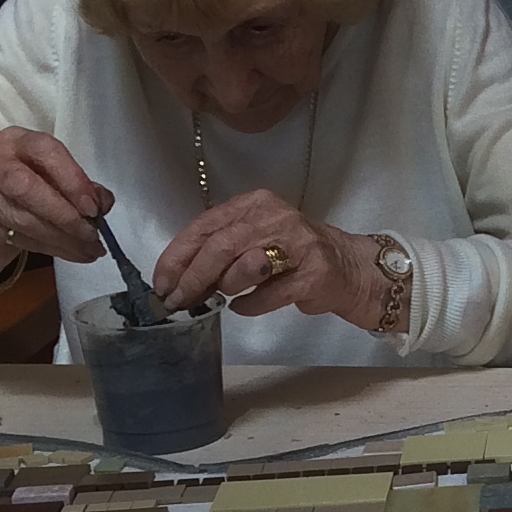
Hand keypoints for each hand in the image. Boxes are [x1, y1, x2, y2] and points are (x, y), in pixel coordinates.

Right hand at [0, 128, 110, 271]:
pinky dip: (52, 248)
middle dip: (64, 214)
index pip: (44, 151)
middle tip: (91, 232)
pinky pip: (19, 239)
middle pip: (26, 187)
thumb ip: (79, 185)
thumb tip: (103, 202)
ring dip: (63, 239)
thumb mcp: (51, 176)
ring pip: (24, 220)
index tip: (93, 207)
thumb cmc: (21, 188)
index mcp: (17, 141)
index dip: (71, 179)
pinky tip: (73, 253)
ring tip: (90, 249)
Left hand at [153, 189, 382, 327]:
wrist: (348, 268)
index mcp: (255, 203)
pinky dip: (250, 305)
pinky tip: (244, 307)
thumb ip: (218, 251)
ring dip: (226, 287)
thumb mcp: (252, 240)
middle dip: (193, 278)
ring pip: (245, 266)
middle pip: (221, 246)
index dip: (178, 256)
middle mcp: (276, 217)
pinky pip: (269, 295)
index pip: (205, 225)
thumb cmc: (291, 255)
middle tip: (178, 302)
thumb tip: (176, 281)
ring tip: (224, 297)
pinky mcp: (314, 274)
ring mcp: (299, 244)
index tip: (162, 284)